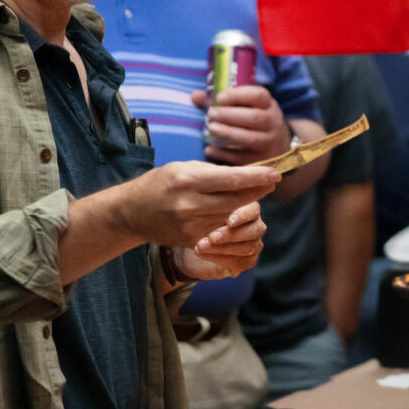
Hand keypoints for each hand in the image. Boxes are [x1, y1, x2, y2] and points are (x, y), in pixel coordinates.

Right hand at [118, 161, 278, 248]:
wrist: (132, 212)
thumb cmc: (161, 183)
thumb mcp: (184, 168)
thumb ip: (215, 172)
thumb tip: (249, 173)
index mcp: (188, 180)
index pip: (233, 179)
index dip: (258, 176)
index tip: (276, 172)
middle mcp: (191, 204)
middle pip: (238, 199)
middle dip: (259, 189)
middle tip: (272, 181)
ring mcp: (192, 225)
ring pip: (234, 216)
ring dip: (249, 205)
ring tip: (258, 193)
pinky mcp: (193, 240)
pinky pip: (223, 231)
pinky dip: (234, 221)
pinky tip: (240, 211)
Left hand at [175, 202, 265, 279]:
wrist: (190, 248)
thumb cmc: (198, 224)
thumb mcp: (201, 213)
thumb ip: (210, 206)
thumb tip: (209, 201)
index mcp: (247, 209)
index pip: (253, 210)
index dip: (243, 215)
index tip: (230, 221)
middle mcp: (255, 226)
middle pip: (254, 230)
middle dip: (231, 235)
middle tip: (211, 237)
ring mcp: (254, 245)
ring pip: (247, 247)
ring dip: (221, 248)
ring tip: (200, 245)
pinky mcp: (247, 261)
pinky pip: (240, 262)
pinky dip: (219, 258)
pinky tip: (203, 254)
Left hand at [192, 85, 288, 164]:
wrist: (276, 148)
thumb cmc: (254, 122)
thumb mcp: (246, 107)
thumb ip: (221, 101)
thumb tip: (195, 96)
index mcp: (268, 105)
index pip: (258, 95)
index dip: (237, 95)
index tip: (219, 98)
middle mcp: (273, 123)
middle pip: (254, 117)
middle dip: (229, 115)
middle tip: (210, 114)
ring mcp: (269, 143)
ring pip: (250, 138)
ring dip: (228, 132)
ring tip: (211, 128)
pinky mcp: (261, 160)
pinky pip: (242, 157)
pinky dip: (224, 153)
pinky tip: (210, 149)